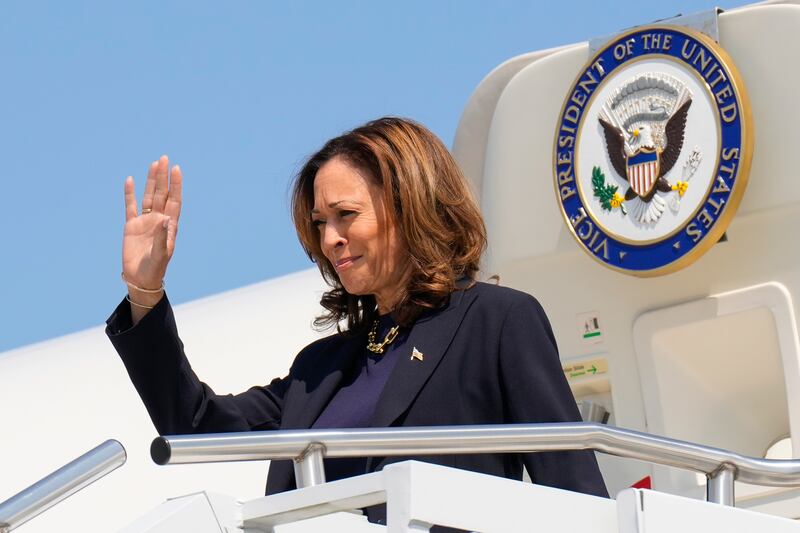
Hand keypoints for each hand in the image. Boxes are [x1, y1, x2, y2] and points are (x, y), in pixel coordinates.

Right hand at [122, 155, 181, 314]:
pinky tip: (131, 180)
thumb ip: (163, 237)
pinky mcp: (131, 226)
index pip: (174, 200)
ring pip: (148, 197)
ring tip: (154, 164)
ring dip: (151, 181)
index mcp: (169, 226)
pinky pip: (130, 206)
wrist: (141, 279)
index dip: (176, 185)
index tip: (176, 169)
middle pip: (161, 194)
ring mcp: (145, 222)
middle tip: (164, 158)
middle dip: (163, 177)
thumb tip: (166, 219)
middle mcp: (158, 220)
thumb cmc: (155, 269)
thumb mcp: (161, 254)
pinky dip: (130, 194)